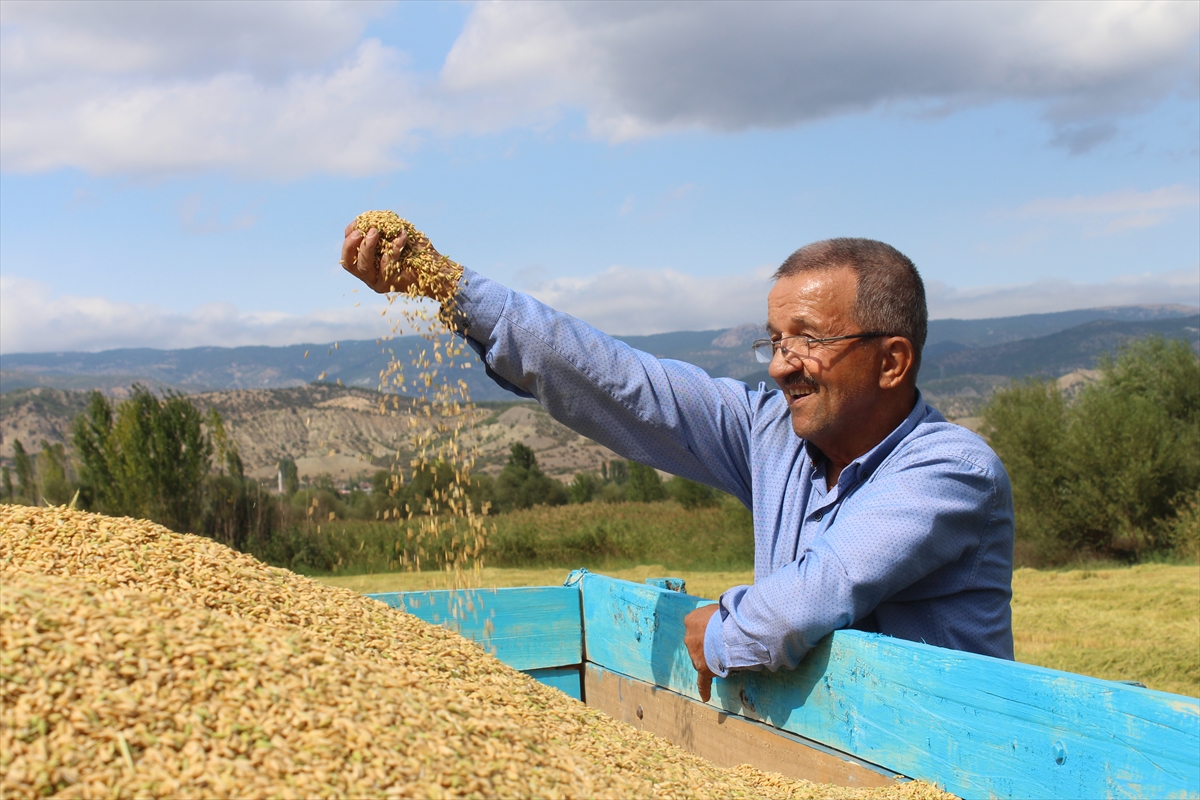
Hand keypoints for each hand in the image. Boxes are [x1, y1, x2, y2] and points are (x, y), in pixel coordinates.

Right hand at [339, 221, 459, 296]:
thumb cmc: (417, 250)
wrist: (437, 269)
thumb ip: (381, 227)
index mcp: (366, 262)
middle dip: (351, 244)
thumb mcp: (396, 234)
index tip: (358, 222)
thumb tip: (367, 217)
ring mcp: (378, 281)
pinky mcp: (390, 284)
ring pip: (363, 266)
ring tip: (374, 232)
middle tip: (361, 231)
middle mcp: (368, 274)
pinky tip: (403, 236)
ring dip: (366, 247)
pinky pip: (386, 266)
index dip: (348, 237)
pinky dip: (394, 248)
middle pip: (348, 262)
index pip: (348, 252)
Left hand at [684, 604, 719, 701]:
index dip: (709, 628)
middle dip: (709, 644)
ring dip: (712, 659)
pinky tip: (704, 697)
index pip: (697, 625)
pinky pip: (703, 681)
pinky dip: (704, 689)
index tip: (719, 628)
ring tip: (728, 653)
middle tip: (725, 641)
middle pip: (698, 643)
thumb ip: (715, 614)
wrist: (731, 630)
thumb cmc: (728, 615)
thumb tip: (722, 614)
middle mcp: (689, 637)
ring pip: (702, 659)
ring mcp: (695, 654)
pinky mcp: (703, 669)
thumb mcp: (718, 607)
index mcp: (691, 620)